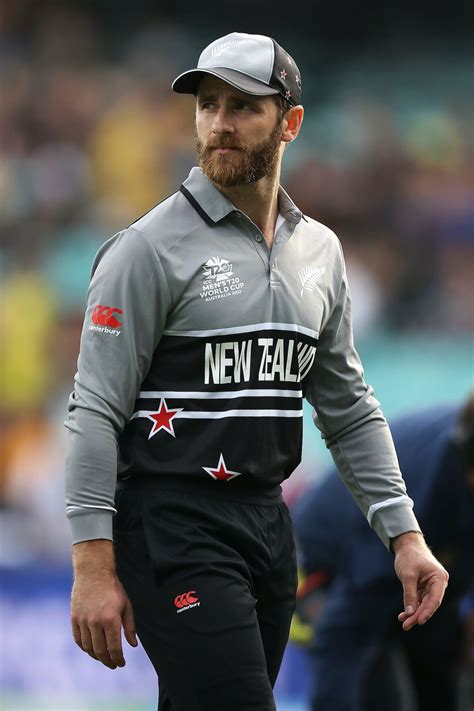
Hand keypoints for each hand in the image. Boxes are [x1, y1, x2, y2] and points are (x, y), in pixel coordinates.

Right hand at [71, 540, 137, 668]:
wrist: (93, 573)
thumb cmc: (113, 589)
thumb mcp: (126, 605)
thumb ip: (130, 626)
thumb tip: (133, 645)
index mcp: (110, 619)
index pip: (114, 647)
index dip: (118, 659)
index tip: (121, 663)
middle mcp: (95, 622)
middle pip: (100, 651)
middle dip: (108, 661)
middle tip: (113, 664)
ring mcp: (83, 620)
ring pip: (88, 647)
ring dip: (96, 656)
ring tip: (103, 657)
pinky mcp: (74, 618)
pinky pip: (78, 639)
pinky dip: (84, 648)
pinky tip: (91, 649)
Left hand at [392, 531, 448, 630]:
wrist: (405, 545)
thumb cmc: (409, 556)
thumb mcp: (408, 575)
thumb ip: (409, 594)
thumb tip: (409, 612)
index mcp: (439, 578)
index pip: (435, 599)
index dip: (427, 611)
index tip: (419, 621)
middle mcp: (438, 583)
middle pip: (429, 603)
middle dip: (417, 615)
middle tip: (406, 625)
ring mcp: (431, 586)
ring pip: (423, 604)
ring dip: (413, 613)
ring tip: (404, 623)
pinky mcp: (423, 587)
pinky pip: (418, 599)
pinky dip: (411, 606)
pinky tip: (403, 615)